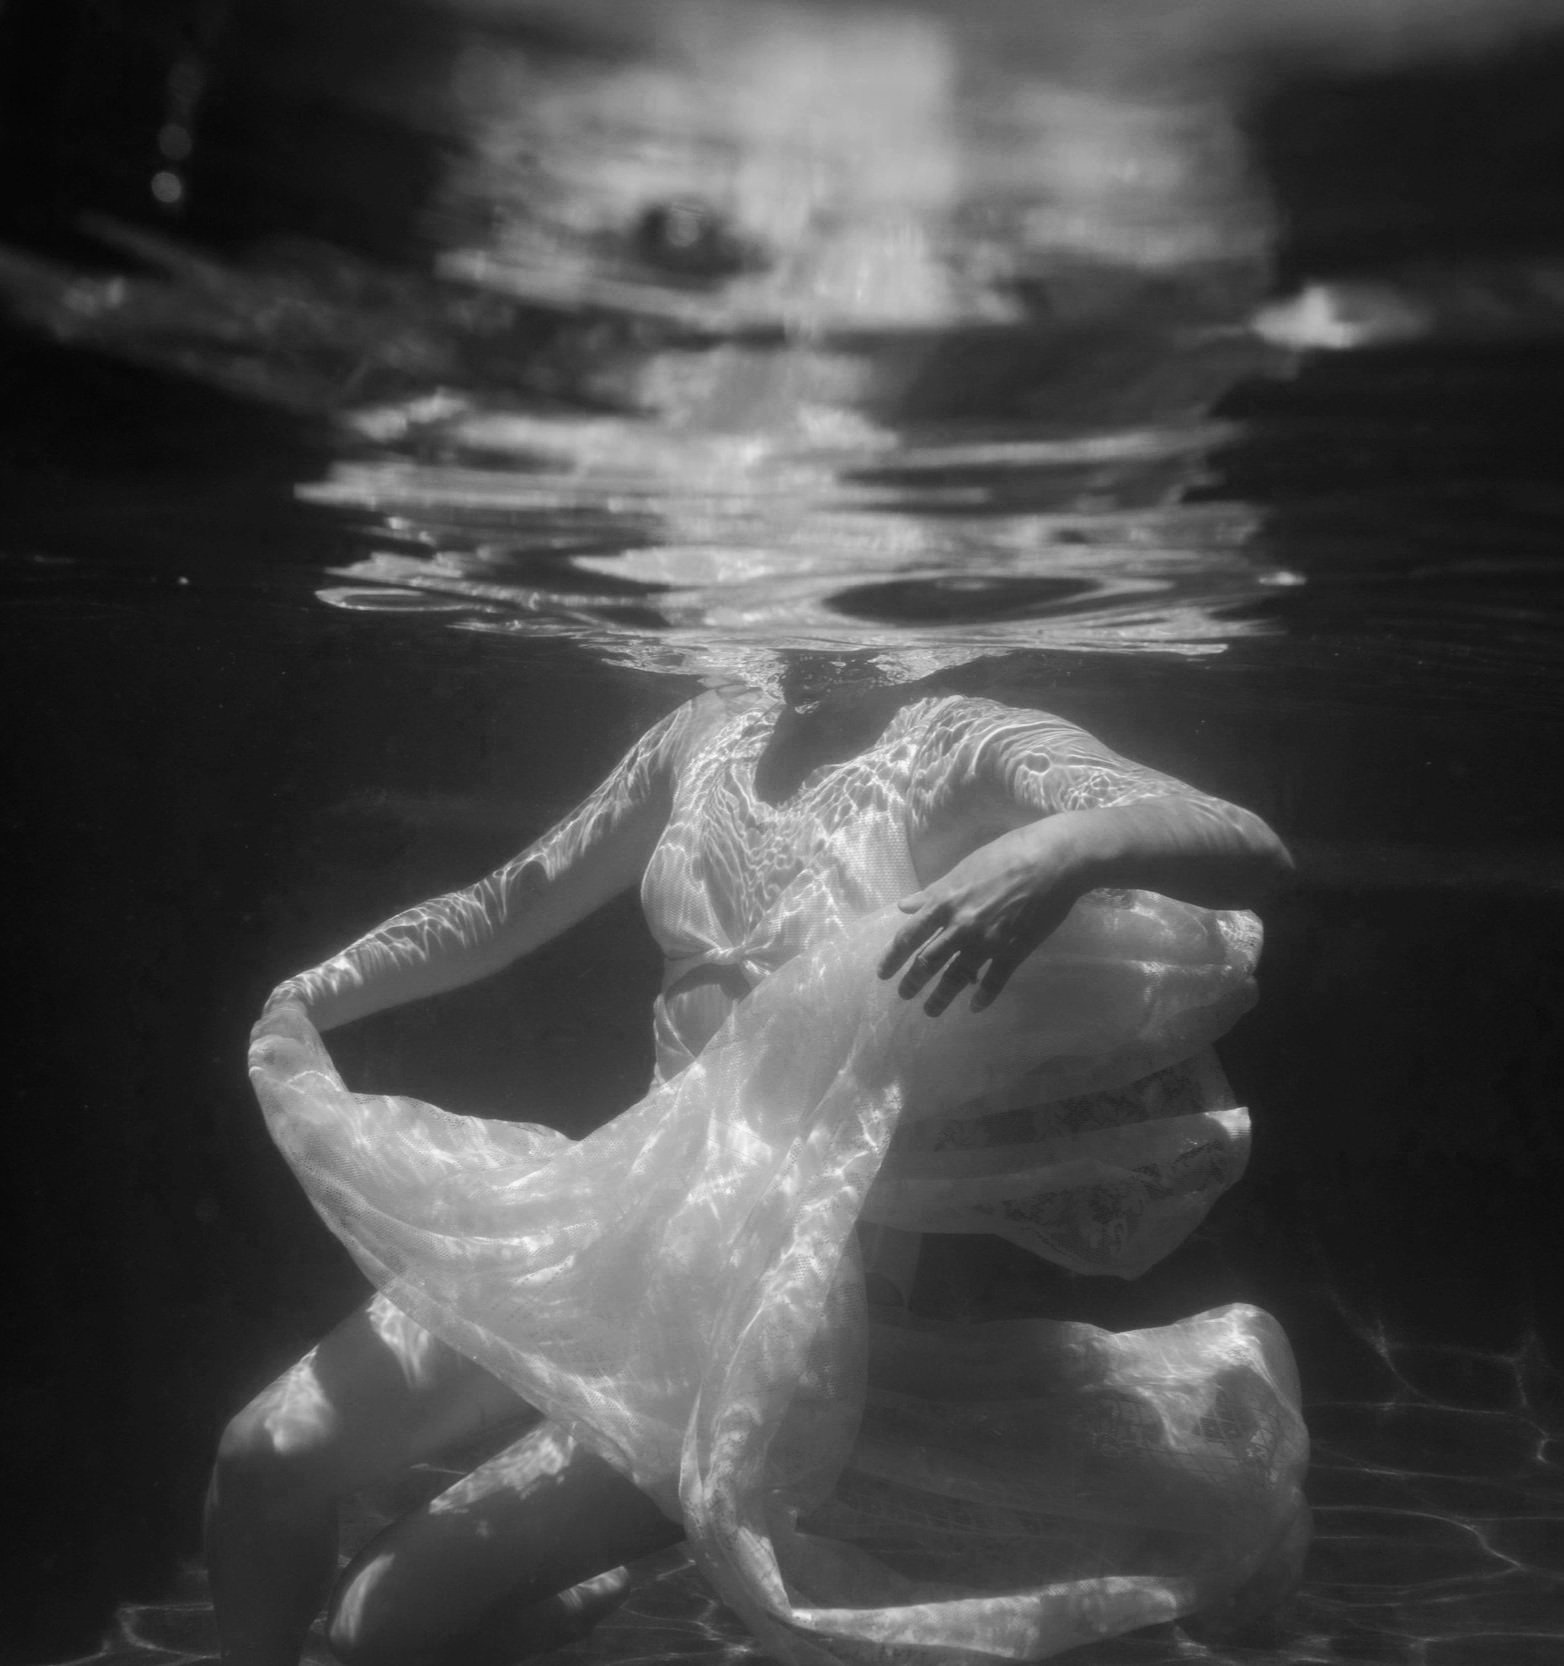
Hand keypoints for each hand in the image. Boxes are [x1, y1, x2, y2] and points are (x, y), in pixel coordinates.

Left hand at [876, 821, 1085, 1016]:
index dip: (892, 957)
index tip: (882, 973)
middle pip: (929, 961)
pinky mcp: (1014, 950)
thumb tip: (904, 906)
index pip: (909, 936)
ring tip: (930, 1010)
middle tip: (903, 995)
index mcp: (946, 902)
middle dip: (913, 982)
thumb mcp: (962, 869)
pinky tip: (975, 1007)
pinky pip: (996, 979)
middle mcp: (962, 925)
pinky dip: (984, 996)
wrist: (1052, 860)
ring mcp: (988, 941)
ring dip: (941, 996)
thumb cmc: (1006, 855)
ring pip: (958, 976)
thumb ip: (932, 892)